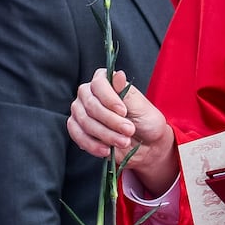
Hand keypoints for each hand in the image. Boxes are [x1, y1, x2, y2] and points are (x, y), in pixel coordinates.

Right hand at [67, 69, 178, 192]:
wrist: (146, 145)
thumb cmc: (145, 121)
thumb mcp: (141, 106)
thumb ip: (126, 92)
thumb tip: (119, 74)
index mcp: (104, 82)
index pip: (98, 84)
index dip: (109, 99)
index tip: (124, 112)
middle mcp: (89, 94)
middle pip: (91, 105)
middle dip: (111, 121)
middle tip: (129, 130)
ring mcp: (81, 112)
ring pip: (85, 122)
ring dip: (106, 135)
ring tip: (123, 142)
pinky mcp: (78, 130)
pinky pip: (78, 136)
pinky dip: (93, 145)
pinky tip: (107, 150)